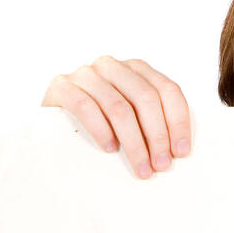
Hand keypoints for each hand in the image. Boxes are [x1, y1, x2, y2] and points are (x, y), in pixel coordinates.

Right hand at [41, 56, 192, 179]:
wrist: (52, 121)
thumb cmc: (101, 121)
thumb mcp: (131, 116)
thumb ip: (152, 120)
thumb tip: (179, 149)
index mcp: (136, 69)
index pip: (167, 90)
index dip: (178, 122)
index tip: (181, 152)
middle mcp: (112, 66)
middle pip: (145, 98)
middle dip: (157, 136)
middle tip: (161, 165)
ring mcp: (86, 74)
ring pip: (118, 107)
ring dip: (133, 142)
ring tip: (141, 167)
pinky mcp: (62, 86)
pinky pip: (85, 107)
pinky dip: (101, 130)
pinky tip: (109, 149)